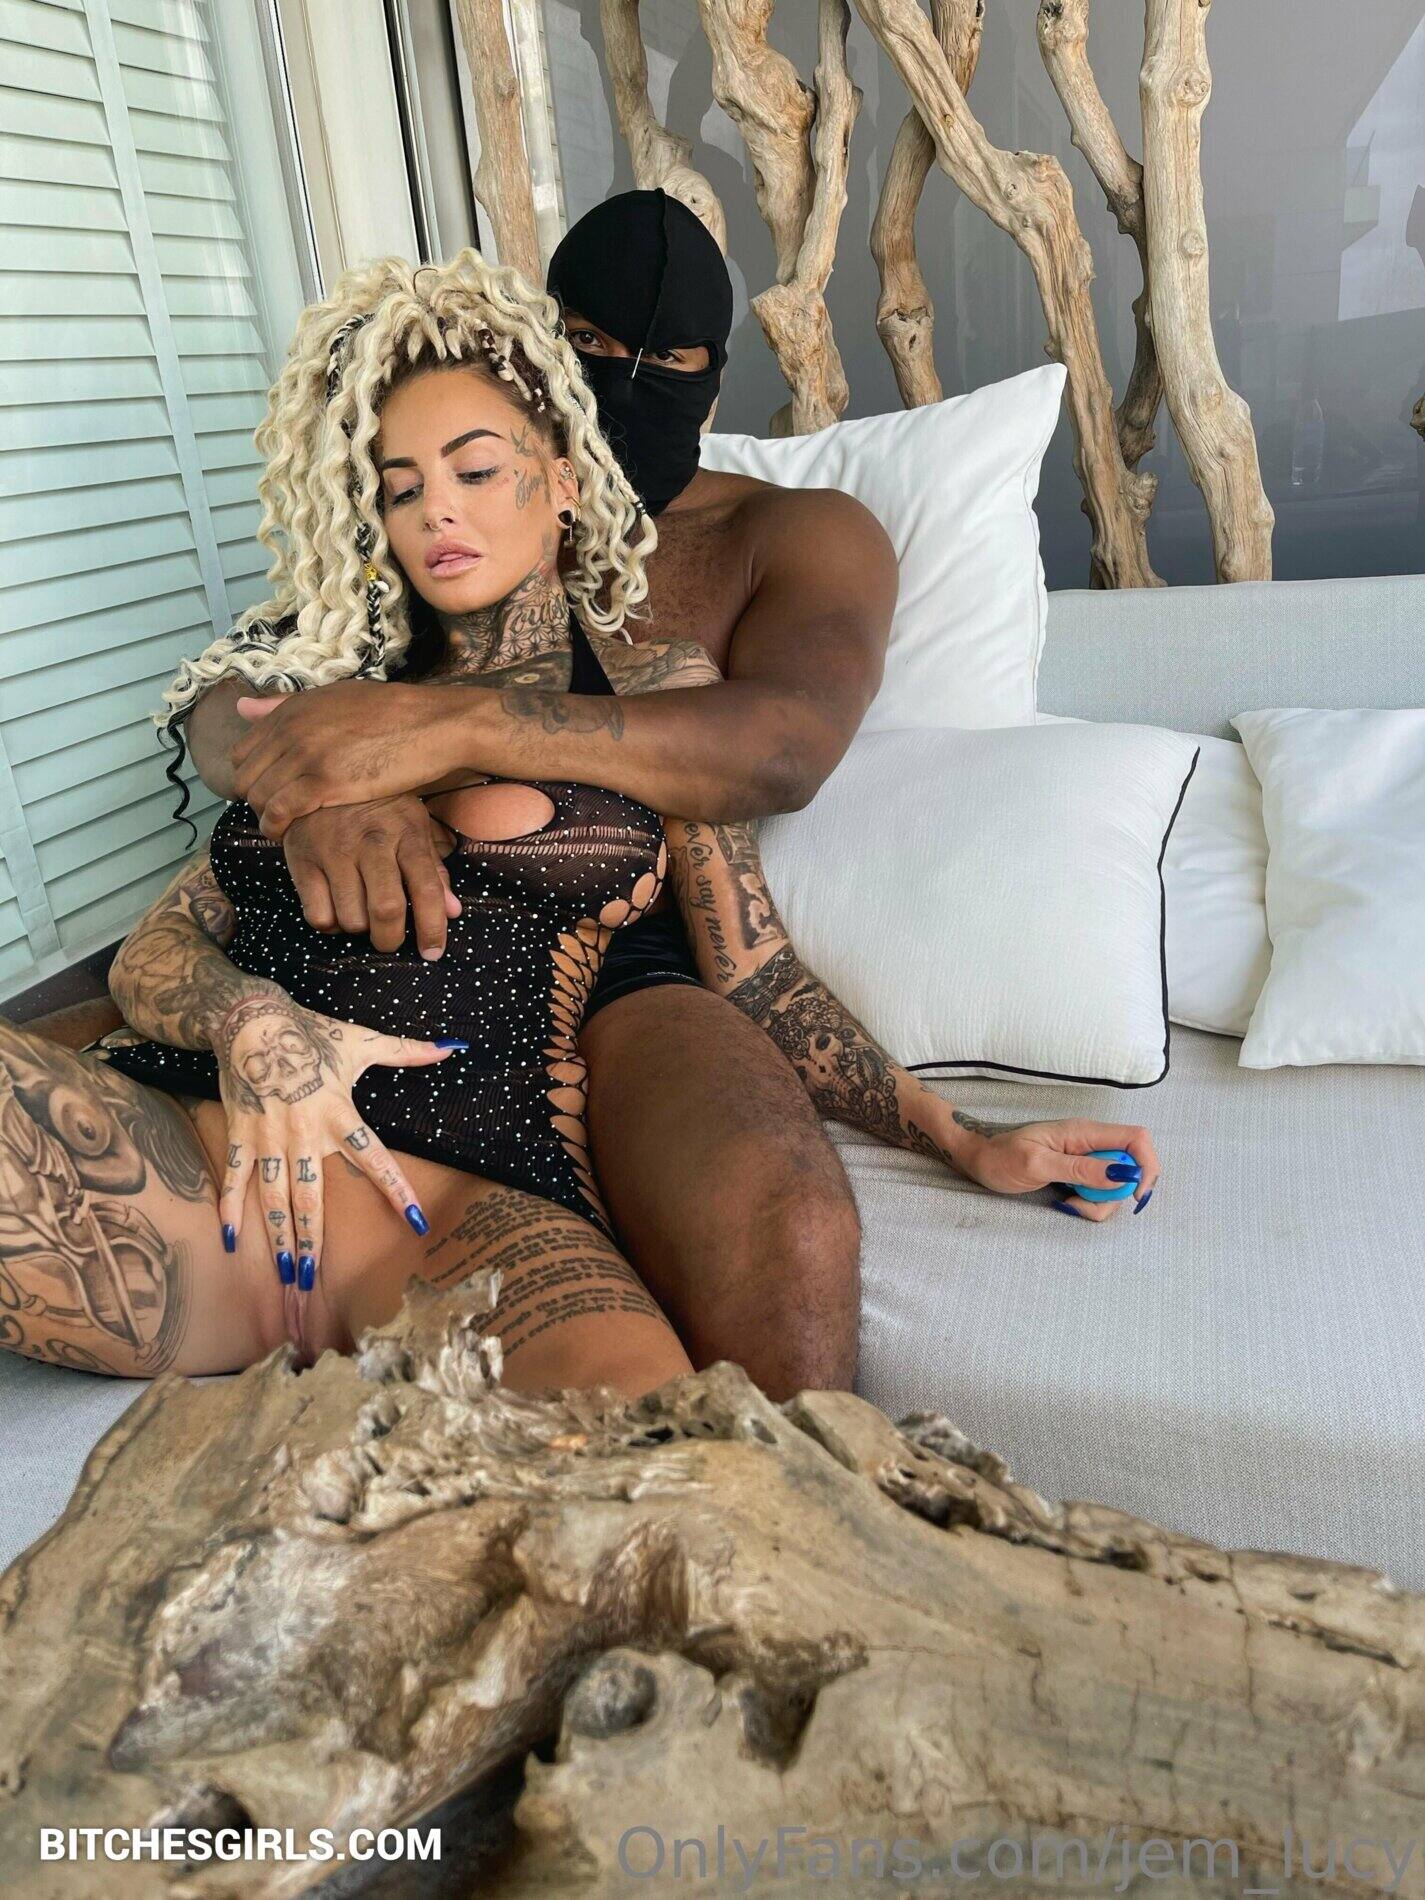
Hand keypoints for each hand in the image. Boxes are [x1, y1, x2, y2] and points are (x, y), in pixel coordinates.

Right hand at [212, 991, 464, 1354]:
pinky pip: (234, 1178)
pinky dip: (231, 1208)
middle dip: (314, 1240)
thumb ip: (408, 1051)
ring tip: (286, 1272)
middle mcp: (304, 1133)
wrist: (253, 1020)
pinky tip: (231, 1241)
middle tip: (314, 1279)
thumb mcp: (363, 1041)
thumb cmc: (312, 1033)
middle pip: (312, 1197)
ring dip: (280, 1237)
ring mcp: (269, 1139)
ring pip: (275, 1197)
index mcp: (339, 1114)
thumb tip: (453, 1047)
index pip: (376, 1160)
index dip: (397, 1191)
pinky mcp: (240, 1136)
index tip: (417, 1223)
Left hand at [232, 680, 455, 835]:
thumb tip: (242, 707)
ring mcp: (306, 755)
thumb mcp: (334, 698)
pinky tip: (286, 834)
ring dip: (265, 817)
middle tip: (276, 814)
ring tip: (282, 827)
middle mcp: (291, 729)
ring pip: (258, 796)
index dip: (252, 777)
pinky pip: (279, 811)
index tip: (269, 792)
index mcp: (292, 710)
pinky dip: (276, 827)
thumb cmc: (392, 713)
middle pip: (245, 777)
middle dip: (255, 800)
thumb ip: (286, 706)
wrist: (431, 724)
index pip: (243, 751)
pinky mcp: (324, 781)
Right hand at [283, 796, 462, 959]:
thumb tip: (453, 911)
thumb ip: (433, 869)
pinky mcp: (302, 861)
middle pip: (386, 909)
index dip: (433, 928)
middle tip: (390, 940)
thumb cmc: (378, 807)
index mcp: (406, 832)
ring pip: (351, 918)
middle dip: (391, 939)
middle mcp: (371, 842)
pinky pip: (318, 916)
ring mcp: (334, 851)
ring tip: (360, 915)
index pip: (427, 888)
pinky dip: (330, 925)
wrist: (320, 774)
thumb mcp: (413, 825)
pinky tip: (336, 909)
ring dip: (359, 929)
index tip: (433, 952)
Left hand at [952, 1116, 1159, 1221]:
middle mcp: (1090, 1143)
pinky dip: (1087, 1204)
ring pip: (1115, 1187)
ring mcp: (1085, 1159)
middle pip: (1130, 1169)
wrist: (978, 1157)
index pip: (1136, 1139)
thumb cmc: (1000, 1155)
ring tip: (1066, 1201)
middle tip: (1080, 1202)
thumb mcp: (1038, 1164)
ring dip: (1097, 1203)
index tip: (1135, 1195)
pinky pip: (1098, 1193)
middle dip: (1114, 1195)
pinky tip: (1064, 1200)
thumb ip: (1081, 1169)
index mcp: (1084, 1132)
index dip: (1147, 1166)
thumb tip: (1123, 1175)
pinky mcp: (1078, 1174)